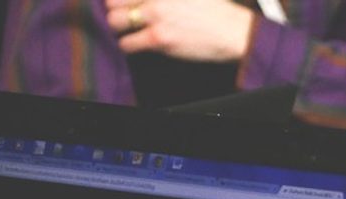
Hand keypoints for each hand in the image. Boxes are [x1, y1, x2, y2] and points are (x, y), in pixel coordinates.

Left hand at [105, 0, 255, 62]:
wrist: (233, 30)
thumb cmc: (216, 10)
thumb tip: (150, 2)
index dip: (120, 0)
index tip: (125, 5)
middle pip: (112, 2)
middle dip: (117, 11)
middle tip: (126, 18)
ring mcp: (155, 16)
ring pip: (115, 22)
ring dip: (120, 28)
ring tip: (130, 32)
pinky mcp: (159, 38)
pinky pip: (127, 43)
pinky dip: (129, 45)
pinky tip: (138, 45)